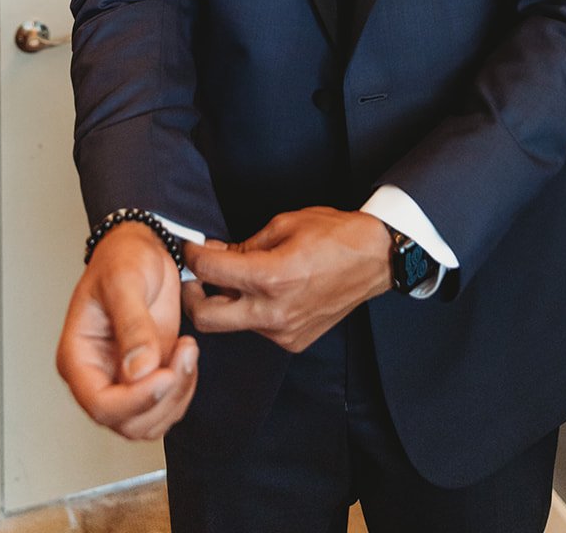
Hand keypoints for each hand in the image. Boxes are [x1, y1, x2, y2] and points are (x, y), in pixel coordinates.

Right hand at [56, 222, 197, 439]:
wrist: (141, 248)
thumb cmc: (122, 258)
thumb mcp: (125, 282)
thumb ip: (132, 325)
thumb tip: (138, 371)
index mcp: (77, 357)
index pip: (100, 404)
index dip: (135, 401)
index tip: (164, 375)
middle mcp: (97, 375)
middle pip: (126, 422)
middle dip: (162, 398)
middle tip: (183, 355)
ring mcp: (123, 379)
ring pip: (148, 422)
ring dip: (177, 396)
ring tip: (188, 350)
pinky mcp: (148, 376)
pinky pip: (166, 406)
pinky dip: (184, 389)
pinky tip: (187, 355)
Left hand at [182, 207, 392, 352]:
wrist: (376, 259)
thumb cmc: (335, 234)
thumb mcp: (285, 224)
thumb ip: (243, 244)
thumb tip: (213, 253)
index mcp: (271, 277)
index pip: (210, 272)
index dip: (192, 255)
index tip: (189, 247)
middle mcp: (273, 312)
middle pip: (207, 318)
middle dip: (192, 295)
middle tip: (193, 277)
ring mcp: (283, 332)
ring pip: (233, 324)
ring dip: (226, 302)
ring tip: (236, 278)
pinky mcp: (293, 341)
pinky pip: (258, 328)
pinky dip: (253, 310)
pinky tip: (267, 291)